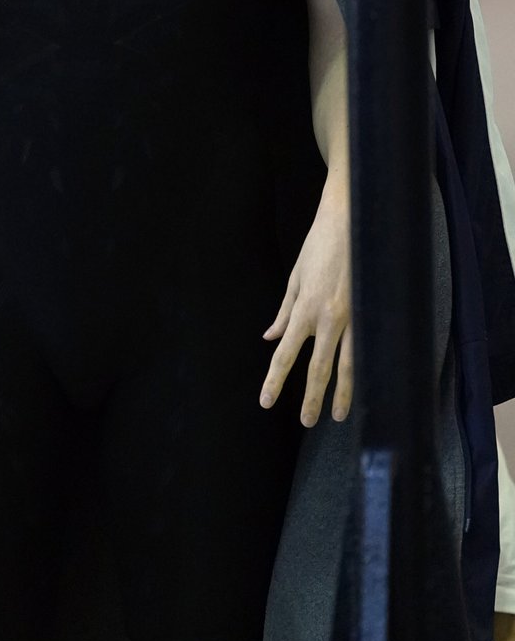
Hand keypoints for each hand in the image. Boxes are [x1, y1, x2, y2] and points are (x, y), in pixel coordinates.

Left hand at [260, 172, 352, 427]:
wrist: (351, 218)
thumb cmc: (319, 245)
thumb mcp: (295, 276)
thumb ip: (284, 311)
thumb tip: (271, 337)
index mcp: (304, 309)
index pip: (286, 354)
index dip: (275, 380)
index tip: (266, 401)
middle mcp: (328, 318)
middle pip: (318, 367)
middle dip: (311, 397)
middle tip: (307, 422)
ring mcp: (354, 316)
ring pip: (349, 364)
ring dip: (344, 392)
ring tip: (340, 415)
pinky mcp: (373, 309)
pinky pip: (368, 347)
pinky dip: (367, 368)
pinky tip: (370, 385)